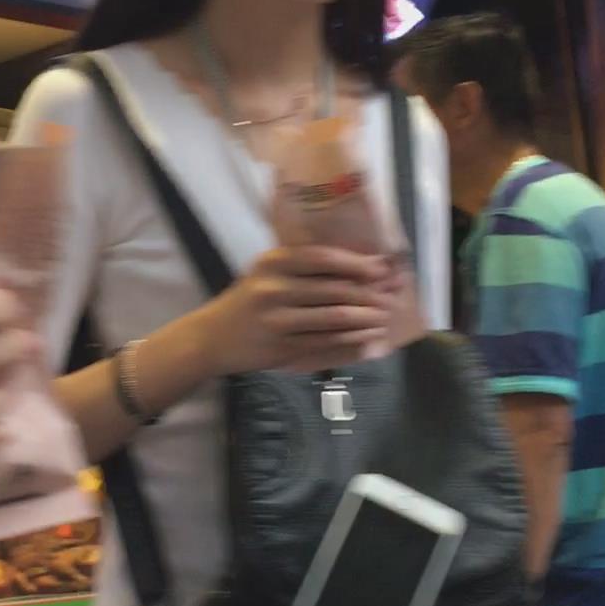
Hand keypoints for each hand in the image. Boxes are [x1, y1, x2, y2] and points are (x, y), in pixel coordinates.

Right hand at [200, 244, 395, 375]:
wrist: (212, 338)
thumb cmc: (247, 302)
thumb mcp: (267, 274)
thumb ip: (304, 268)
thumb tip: (358, 266)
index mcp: (274, 262)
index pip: (324, 258)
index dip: (357, 264)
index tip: (382, 269)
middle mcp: (274, 287)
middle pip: (335, 289)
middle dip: (370, 294)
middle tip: (392, 298)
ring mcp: (278, 319)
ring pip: (335, 318)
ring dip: (366, 319)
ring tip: (385, 319)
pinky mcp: (282, 347)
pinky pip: (327, 343)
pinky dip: (352, 342)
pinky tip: (368, 341)